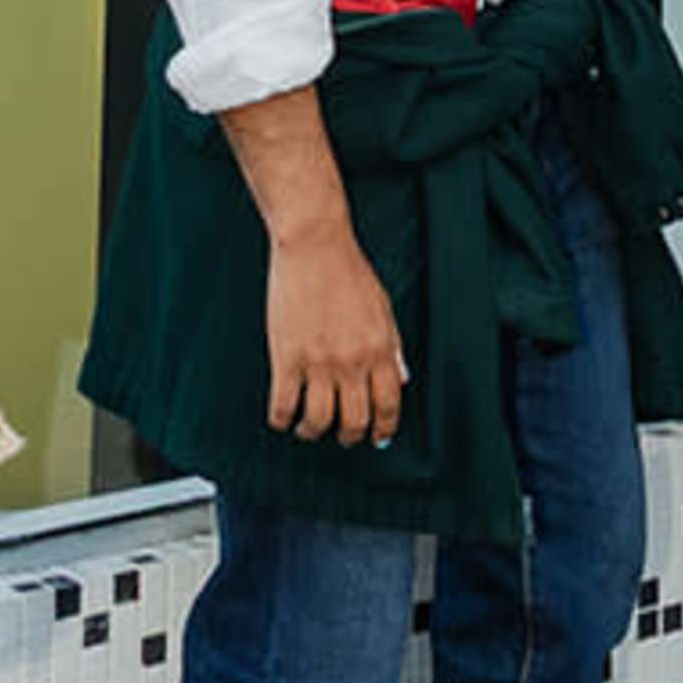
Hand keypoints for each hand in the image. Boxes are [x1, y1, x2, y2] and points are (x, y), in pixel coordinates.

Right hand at [266, 225, 406, 443]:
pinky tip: (283, 417)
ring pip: (318, 420)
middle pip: (353, 421)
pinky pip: (283, 405)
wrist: (314, 245)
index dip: (383, 428)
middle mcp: (352, 361)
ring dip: (313, 431)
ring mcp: (318, 362)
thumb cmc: (348, 271)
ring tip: (308, 427)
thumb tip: (400, 379)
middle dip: (349, 436)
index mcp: (380, 348)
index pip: (388, 404)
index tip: (378, 436)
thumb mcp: (382, 308)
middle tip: (343, 436)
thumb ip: (392, 347)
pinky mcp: (287, 358)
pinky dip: (282, 419)